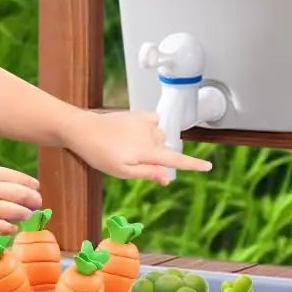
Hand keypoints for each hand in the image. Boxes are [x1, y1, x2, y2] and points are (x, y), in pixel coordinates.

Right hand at [0, 165, 41, 233]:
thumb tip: (31, 188)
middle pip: (24, 195)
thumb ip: (2, 179)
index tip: (35, 191)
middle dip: (35, 201)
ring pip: (17, 212)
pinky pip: (4, 228)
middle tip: (36, 206)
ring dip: (25, 215)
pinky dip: (12, 228)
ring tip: (23, 216)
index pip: (22, 179)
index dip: (33, 187)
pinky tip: (11, 227)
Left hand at [65, 107, 213, 184]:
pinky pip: (155, 122)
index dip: (193, 165)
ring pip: (160, 136)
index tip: (209, 166)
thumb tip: (168, 178)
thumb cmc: (100, 154)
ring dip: (151, 143)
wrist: (83, 130)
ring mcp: (145, 122)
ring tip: (128, 146)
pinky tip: (135, 133)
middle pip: (165, 148)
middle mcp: (150, 135)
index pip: (176, 160)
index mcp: (147, 152)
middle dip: (157, 155)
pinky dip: (150, 129)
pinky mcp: (138, 114)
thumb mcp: (123, 171)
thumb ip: (148, 173)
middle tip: (133, 160)